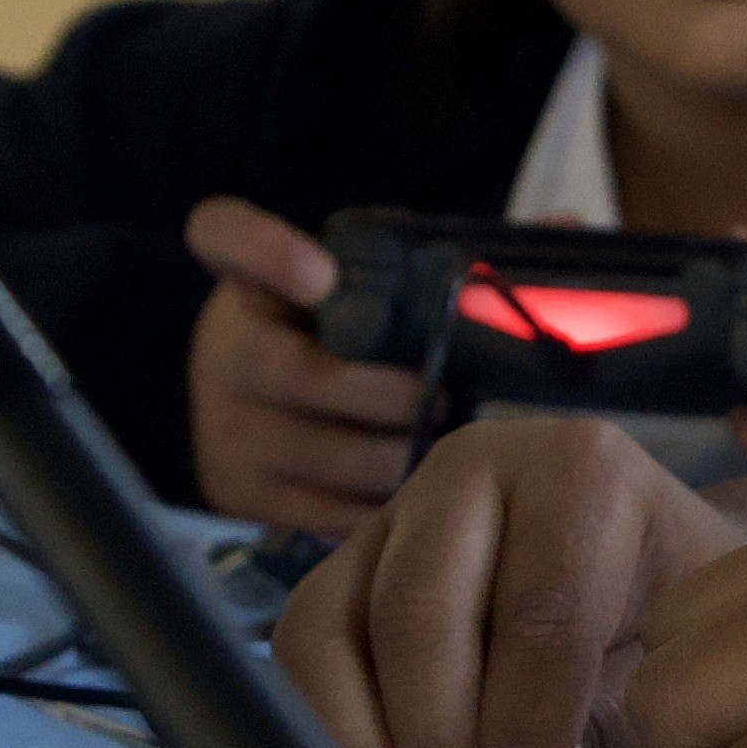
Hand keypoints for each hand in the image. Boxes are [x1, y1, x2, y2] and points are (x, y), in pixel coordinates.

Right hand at [179, 197, 426, 538]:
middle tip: (447, 399)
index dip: (268, 252)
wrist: (260, 403)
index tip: (320, 273)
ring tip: (441, 446)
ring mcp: (223, 428)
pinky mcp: (236, 493)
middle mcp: (220, 350)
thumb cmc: (329, 331)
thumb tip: (526, 252)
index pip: (225, 236)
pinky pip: (324, 511)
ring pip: (326, 455)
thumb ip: (394, 261)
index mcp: (245, 279)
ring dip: (397, 455)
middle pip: (302, 376)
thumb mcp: (343, 280)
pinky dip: (380, 505)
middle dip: (389, 397)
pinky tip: (414, 489)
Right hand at [275, 409, 744, 747]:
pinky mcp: (338, 563)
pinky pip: (298, 659)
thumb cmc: (667, 600)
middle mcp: (472, 469)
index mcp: (580, 473)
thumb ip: (670, 744)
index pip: (538, 619)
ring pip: (330, 638)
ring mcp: (392, 512)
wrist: (635, 541)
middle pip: (417, 622)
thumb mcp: (690, 651)